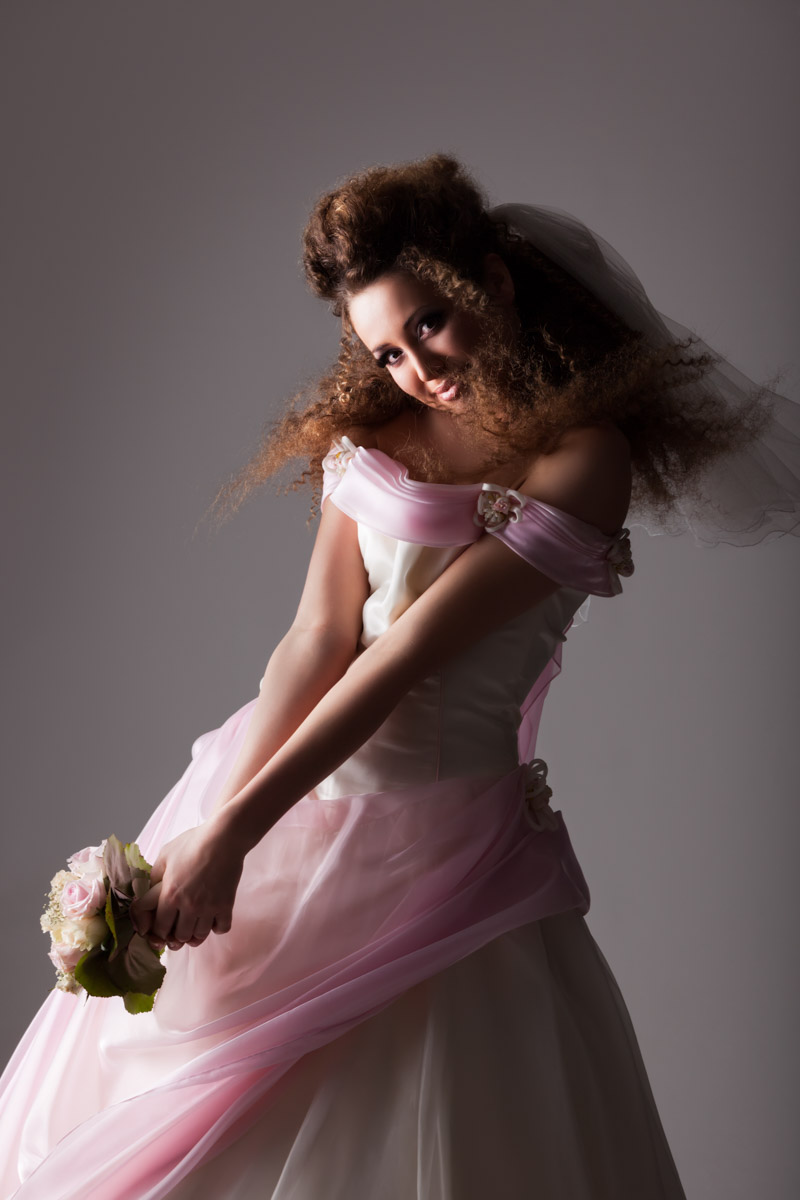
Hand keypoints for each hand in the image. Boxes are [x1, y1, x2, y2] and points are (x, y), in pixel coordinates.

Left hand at [131, 823, 244, 951]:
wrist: (223, 838)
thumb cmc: (193, 843)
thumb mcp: (165, 855)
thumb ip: (155, 875)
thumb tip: (149, 889)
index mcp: (170, 895)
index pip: (159, 927)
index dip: (157, 930)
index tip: (160, 927)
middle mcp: (188, 906)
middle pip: (179, 936)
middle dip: (175, 935)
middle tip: (177, 928)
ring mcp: (208, 908)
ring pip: (199, 936)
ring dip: (195, 934)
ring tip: (194, 926)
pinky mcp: (226, 906)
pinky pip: (221, 929)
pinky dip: (216, 928)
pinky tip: (213, 919)